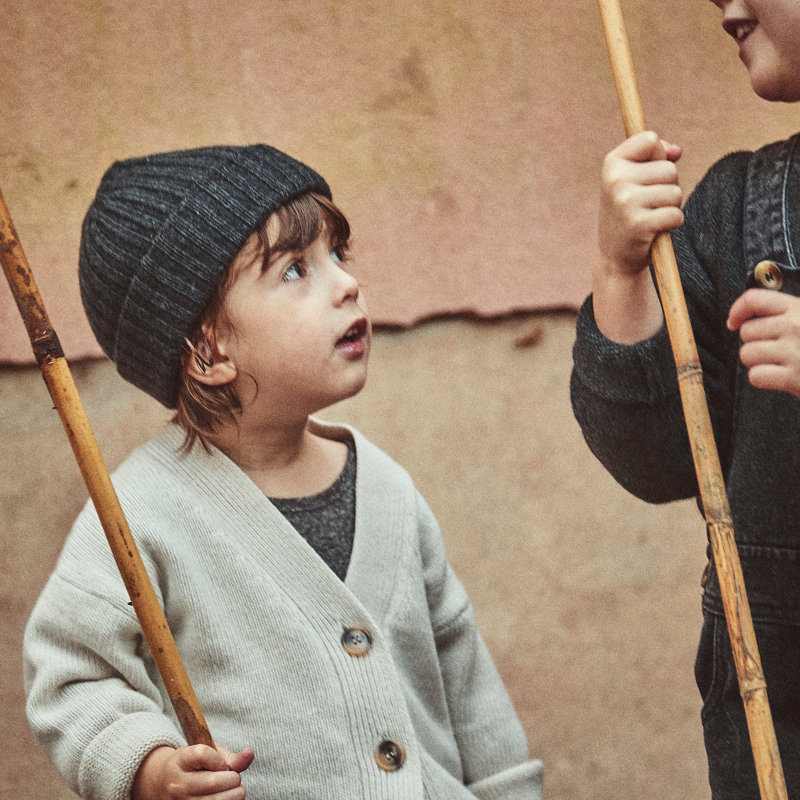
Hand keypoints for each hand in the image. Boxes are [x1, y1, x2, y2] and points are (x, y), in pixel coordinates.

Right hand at [132, 742, 254, 799]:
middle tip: (234, 778)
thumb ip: (230, 757)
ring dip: (234, 796)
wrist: (164, 783)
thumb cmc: (193, 766)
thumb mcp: (207, 753)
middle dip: (233, 779)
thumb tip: (250, 754)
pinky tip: (227, 799)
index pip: (202, 754)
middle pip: (213, 782)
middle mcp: (179, 784)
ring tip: (233, 790)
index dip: (220, 759)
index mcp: (181, 760)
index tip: (222, 764)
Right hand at [597, 131, 683, 276]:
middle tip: (649, 203)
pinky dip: (672, 223)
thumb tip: (676, 151)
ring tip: (652, 216)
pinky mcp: (639, 224)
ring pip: (675, 192)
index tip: (646, 174)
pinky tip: (656, 230)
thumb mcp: (631, 180)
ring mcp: (625, 203)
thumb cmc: (628, 213)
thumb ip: (653, 157)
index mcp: (611, 164)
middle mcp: (615, 181)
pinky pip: (675, 215)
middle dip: (668, 186)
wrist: (614, 256)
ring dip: (671, 206)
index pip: (650, 140)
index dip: (658, 156)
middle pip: (669, 169)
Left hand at [728, 289, 799, 396]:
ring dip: (757, 361)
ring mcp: (794, 352)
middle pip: (747, 332)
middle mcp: (795, 326)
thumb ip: (790, 314)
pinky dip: (763, 378)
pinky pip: (756, 376)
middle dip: (754, 342)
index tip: (733, 323)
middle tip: (772, 350)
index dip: (737, 310)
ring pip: (747, 354)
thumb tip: (752, 318)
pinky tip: (779, 377)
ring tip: (777, 363)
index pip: (754, 299)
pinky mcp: (795, 378)